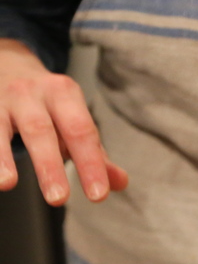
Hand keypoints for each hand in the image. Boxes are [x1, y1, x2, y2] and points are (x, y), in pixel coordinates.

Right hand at [0, 39, 126, 205]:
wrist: (7, 63)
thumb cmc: (48, 105)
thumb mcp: (73, 121)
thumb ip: (95, 154)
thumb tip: (119, 183)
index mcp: (64, 94)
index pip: (81, 132)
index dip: (91, 164)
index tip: (98, 195)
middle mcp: (31, 92)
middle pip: (42, 130)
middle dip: (50, 165)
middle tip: (59, 199)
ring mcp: (0, 98)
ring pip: (0, 127)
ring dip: (3, 156)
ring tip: (7, 183)